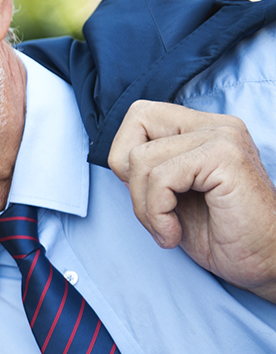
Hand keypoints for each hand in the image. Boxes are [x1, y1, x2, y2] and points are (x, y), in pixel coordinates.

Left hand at [109, 100, 275, 300]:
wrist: (263, 263)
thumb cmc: (219, 233)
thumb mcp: (169, 194)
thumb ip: (146, 169)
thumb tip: (117, 157)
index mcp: (203, 129)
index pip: (140, 115)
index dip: (128, 154)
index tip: (148, 193)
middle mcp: (216, 125)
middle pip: (136, 122)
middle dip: (131, 174)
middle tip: (154, 210)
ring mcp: (223, 137)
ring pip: (142, 158)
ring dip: (144, 205)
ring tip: (167, 227)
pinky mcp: (225, 157)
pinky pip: (160, 178)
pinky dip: (156, 212)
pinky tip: (173, 233)